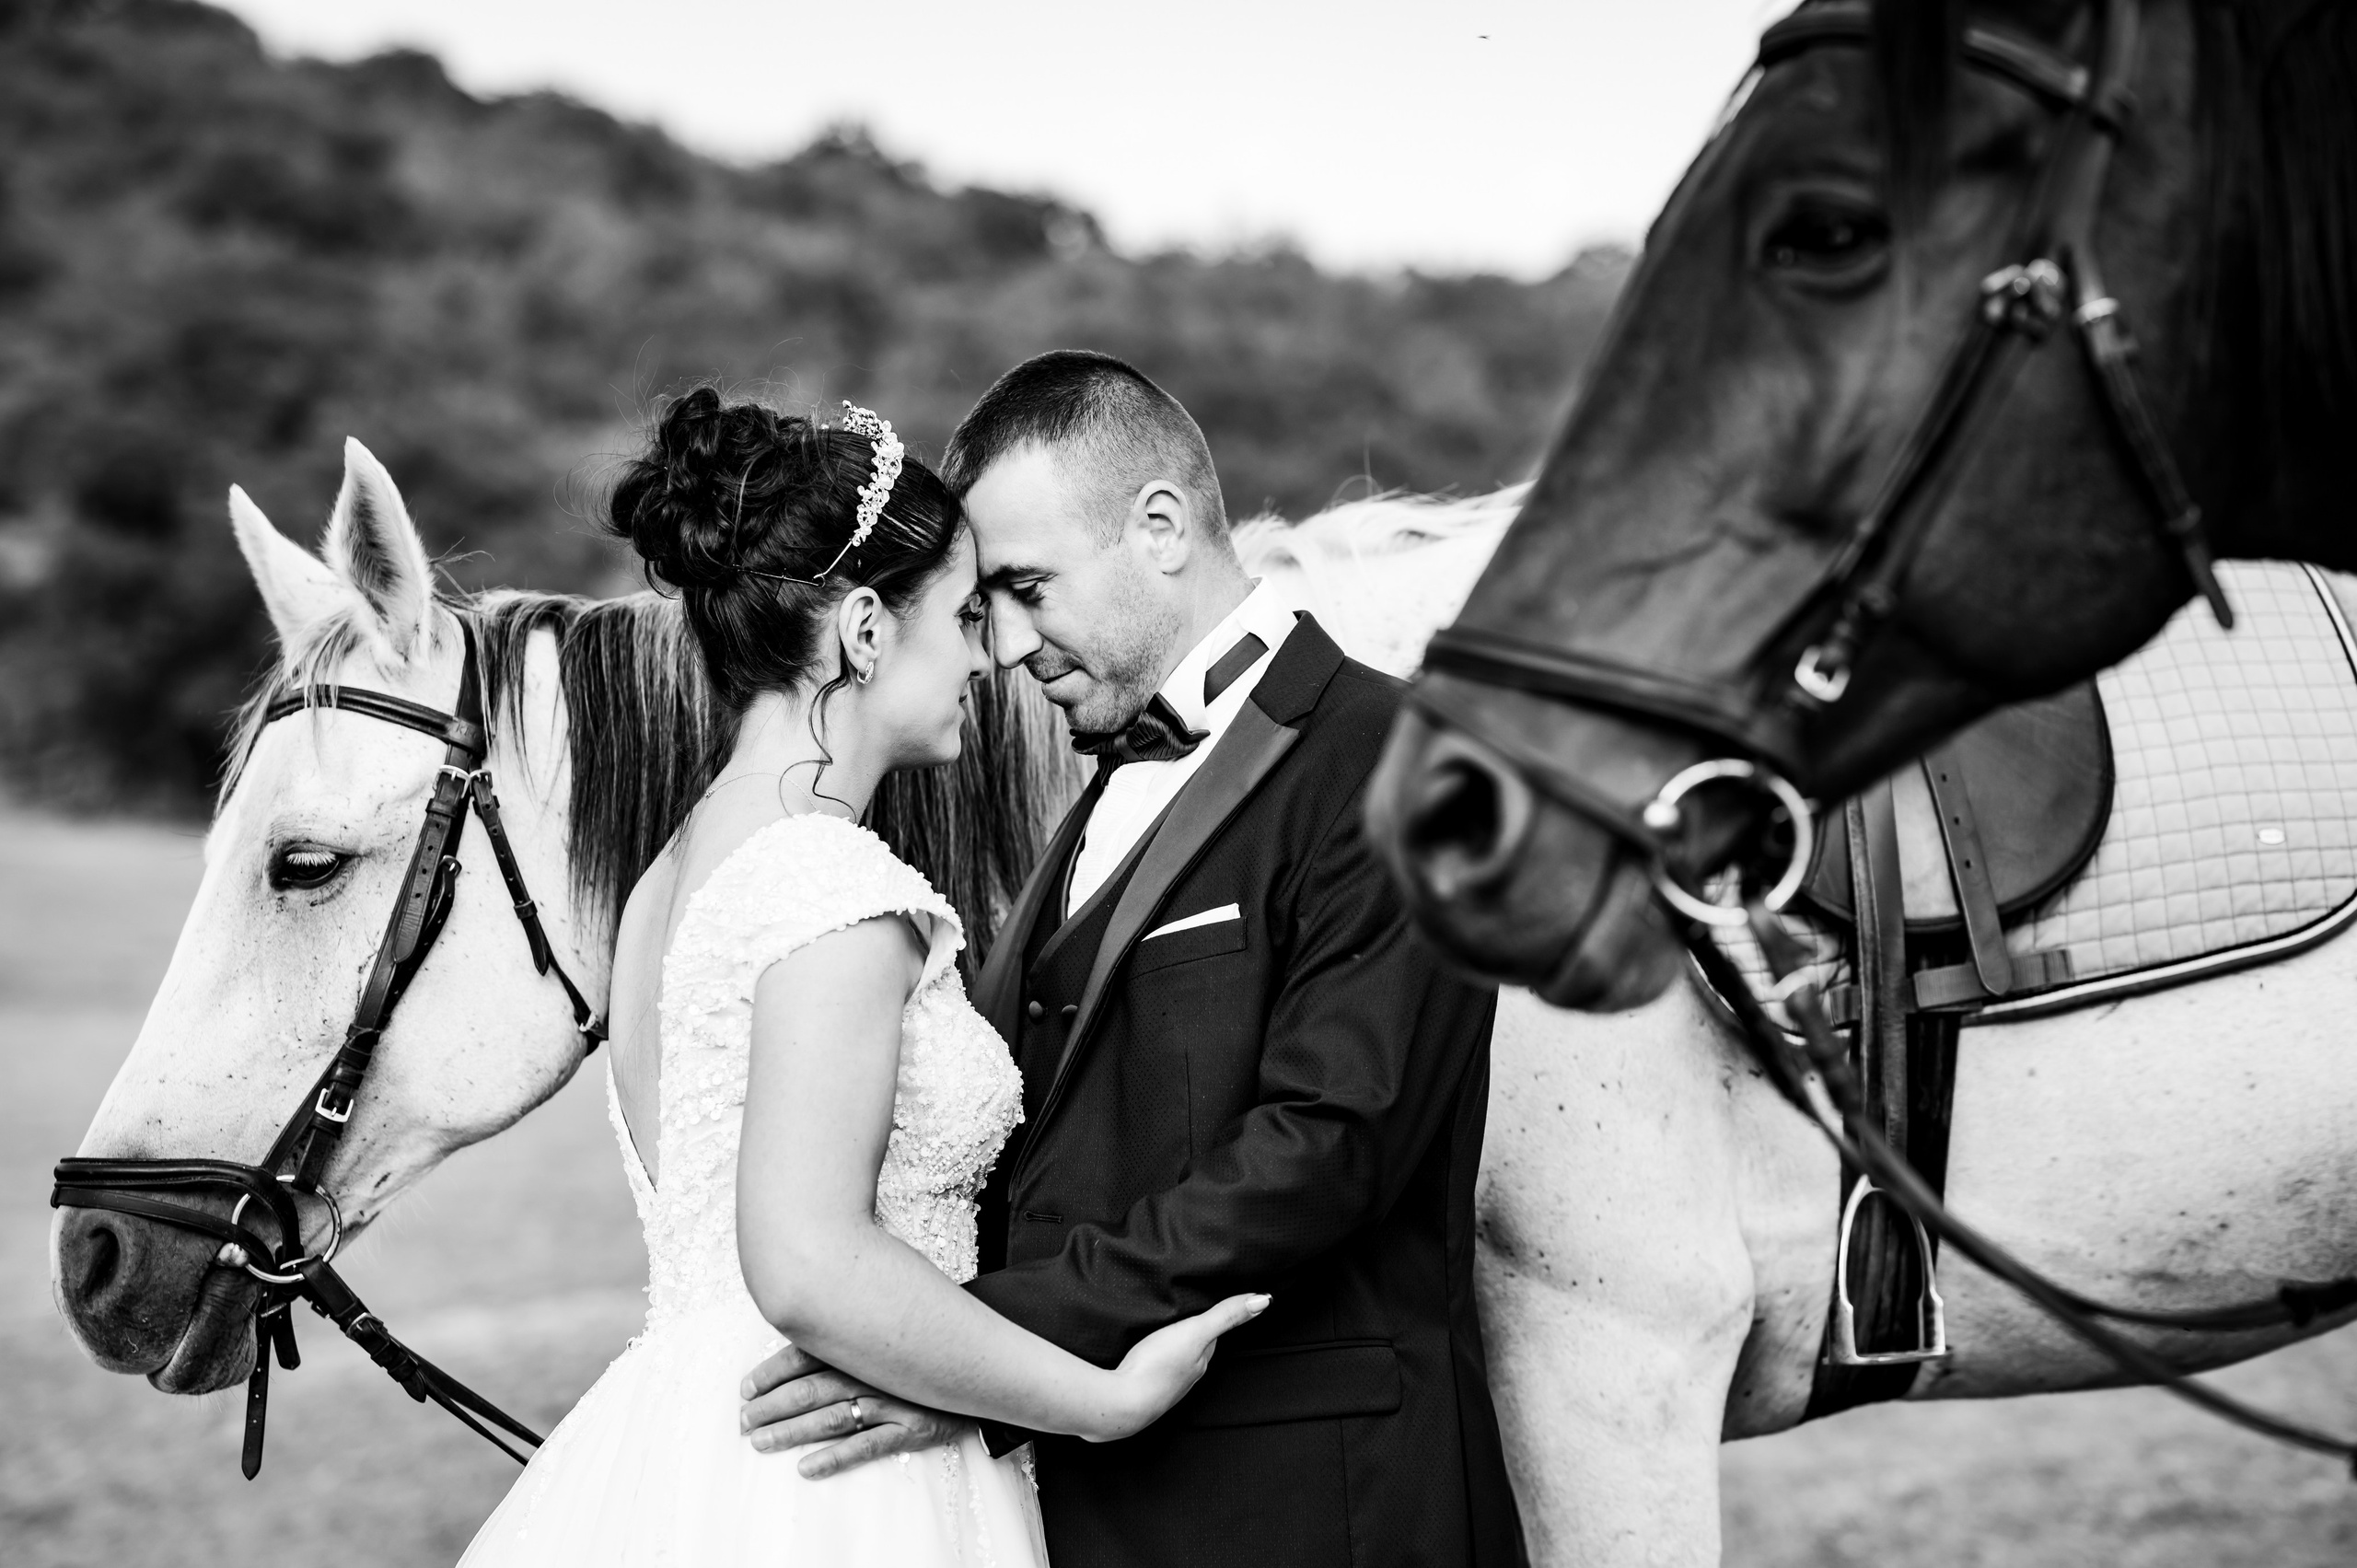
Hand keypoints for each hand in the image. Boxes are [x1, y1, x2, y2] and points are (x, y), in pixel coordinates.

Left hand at [740, 1345, 965, 1477]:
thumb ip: (850, 1334)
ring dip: (791, 1431)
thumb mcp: (889, 1332)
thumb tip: (800, 1335)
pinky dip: (835, 1457)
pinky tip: (807, 1467)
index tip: (745, 1389)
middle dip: (771, 1406)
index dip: (771, 1372)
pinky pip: (868, 1445)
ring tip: (760, 1442)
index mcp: (863, 1343)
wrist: (984, 1365)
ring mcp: (893, 1400)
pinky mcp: (912, 1428)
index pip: (806, 1355)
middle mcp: (874, 1370)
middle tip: (743, 1421)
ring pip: (832, 1417)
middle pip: (811, 1388)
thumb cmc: (927, 1348)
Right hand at [1096, 1292, 1270, 1441]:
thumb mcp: (1195, 1332)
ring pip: (1173, 1359)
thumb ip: (1225, 1316)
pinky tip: (1143, 1353)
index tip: (1214, 1304)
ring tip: (1165, 1330)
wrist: (1120, 1403)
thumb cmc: (1157, 1368)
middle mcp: (1185, 1375)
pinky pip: (1152, 1367)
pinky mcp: (1139, 1385)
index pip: (1213, 1336)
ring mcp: (1162, 1383)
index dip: (1213, 1319)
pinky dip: (1152, 1357)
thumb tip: (1263, 1301)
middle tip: (1188, 1312)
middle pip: (1193, 1348)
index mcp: (1200, 1361)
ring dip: (1171, 1345)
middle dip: (1192, 1332)